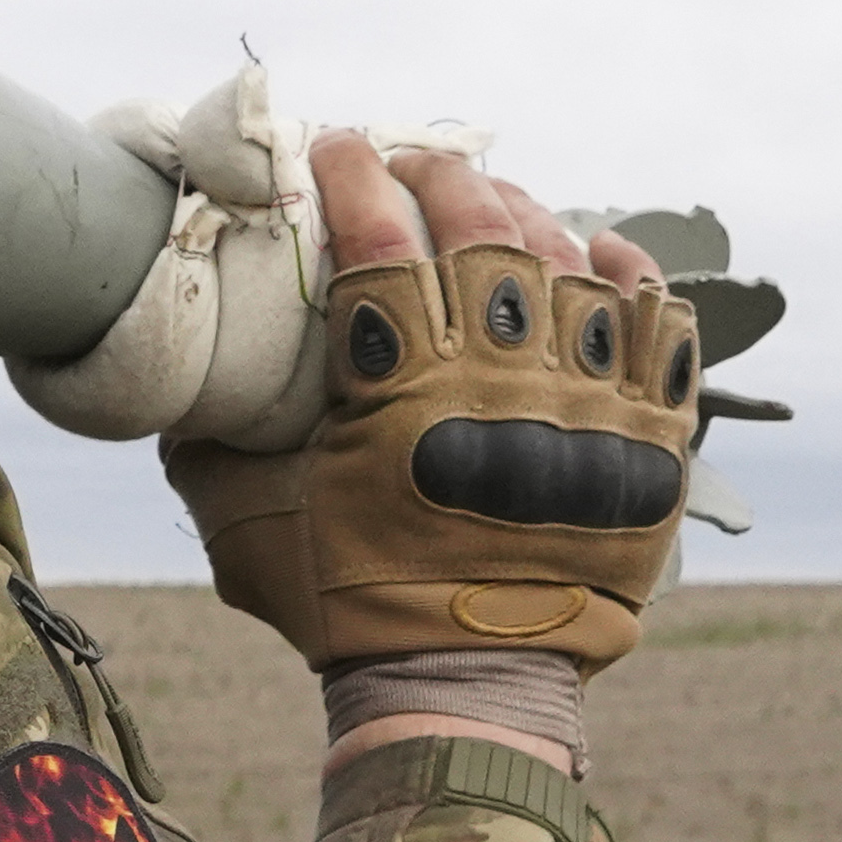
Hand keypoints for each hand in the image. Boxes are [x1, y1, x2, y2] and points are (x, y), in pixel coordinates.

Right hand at [165, 131, 702, 699]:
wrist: (464, 692)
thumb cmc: (348, 605)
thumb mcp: (245, 520)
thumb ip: (209, 437)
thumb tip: (178, 371)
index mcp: (405, 391)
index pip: (381, 240)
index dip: (355, 178)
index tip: (337, 148)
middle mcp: (508, 382)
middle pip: (484, 228)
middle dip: (439, 177)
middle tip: (409, 168)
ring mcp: (589, 406)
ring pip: (572, 261)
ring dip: (528, 215)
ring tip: (494, 204)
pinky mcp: (648, 443)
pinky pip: (662, 327)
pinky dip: (632, 280)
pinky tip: (599, 257)